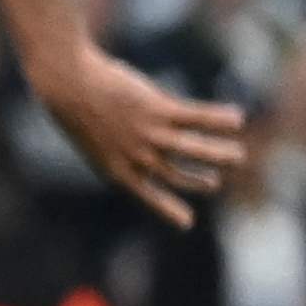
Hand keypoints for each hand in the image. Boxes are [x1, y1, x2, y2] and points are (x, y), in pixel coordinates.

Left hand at [33, 46, 246, 226]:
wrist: (66, 83)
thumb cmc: (76, 108)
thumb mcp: (92, 137)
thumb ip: (116, 149)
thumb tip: (137, 151)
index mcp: (115, 169)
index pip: (146, 195)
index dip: (167, 208)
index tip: (187, 223)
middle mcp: (136, 156)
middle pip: (177, 175)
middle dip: (199, 182)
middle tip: (215, 183)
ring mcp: (148, 133)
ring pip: (194, 149)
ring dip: (220, 154)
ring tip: (239, 156)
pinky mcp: (158, 109)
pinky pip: (196, 117)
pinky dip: (218, 119)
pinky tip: (236, 117)